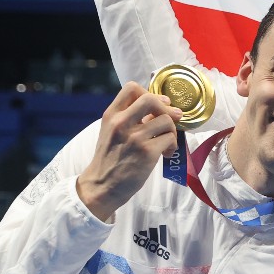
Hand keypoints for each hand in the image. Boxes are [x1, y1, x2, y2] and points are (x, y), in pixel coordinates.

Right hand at [76, 82, 182, 220]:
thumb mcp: (112, 131)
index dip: (149, 93)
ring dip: (171, 130)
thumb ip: (130, 117)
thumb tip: (162, 106)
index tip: (156, 106)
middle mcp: (121, 122)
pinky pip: (170, 138)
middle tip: (169, 120)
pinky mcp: (147, 152)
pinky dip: (172, 145)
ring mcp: (134, 137)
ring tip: (166, 142)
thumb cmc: (111, 158)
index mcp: (111, 115)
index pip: (131, 87)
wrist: (101, 186)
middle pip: (151, 99)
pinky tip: (165, 153)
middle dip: (166, 108)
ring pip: (166, 120)